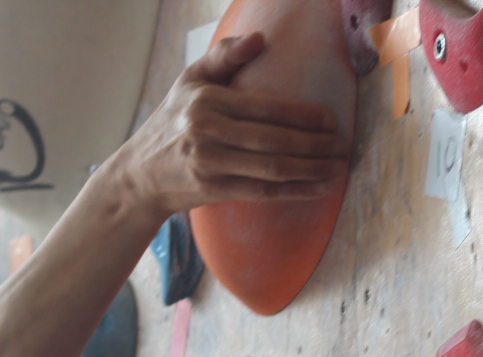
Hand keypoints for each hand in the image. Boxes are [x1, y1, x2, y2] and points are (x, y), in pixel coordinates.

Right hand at [108, 32, 351, 221]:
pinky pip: (263, 191)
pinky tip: (317, 187)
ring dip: (311, 169)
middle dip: (314, 144)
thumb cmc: (173, 122)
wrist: (140, 174)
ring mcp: (209, 163)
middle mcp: (206, 131)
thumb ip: (224, 57)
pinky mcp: (213, 190)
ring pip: (272, 168)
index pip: (264, 107)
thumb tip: (259, 39)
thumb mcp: (190, 81)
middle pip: (273, 140)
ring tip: (337, 167)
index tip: (330, 120)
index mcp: (206, 100)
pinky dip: (295, 190)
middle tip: (342, 145)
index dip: (302, 115)